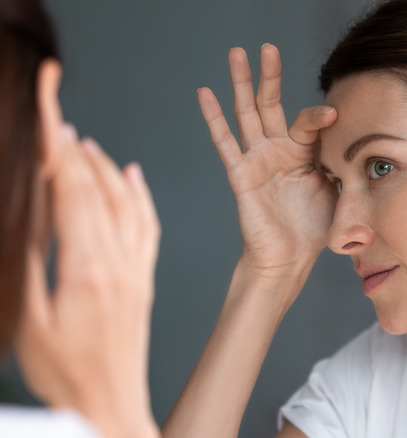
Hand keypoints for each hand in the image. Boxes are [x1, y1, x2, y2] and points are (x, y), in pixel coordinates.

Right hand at [14, 124, 159, 437]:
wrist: (111, 405)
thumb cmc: (66, 374)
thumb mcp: (31, 320)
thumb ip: (31, 264)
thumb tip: (30, 216)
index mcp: (85, 268)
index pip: (70, 192)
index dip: (58, 149)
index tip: (49, 114)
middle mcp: (118, 262)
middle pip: (97, 190)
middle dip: (75, 149)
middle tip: (59, 117)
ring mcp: (136, 270)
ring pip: (125, 204)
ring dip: (105, 168)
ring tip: (85, 143)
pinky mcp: (144, 280)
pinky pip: (149, 227)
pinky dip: (141, 196)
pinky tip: (134, 177)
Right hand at [197, 45, 337, 278]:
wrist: (290, 258)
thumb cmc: (314, 228)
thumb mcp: (339, 191)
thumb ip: (345, 166)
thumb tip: (367, 148)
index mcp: (304, 153)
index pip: (309, 122)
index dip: (320, 117)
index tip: (336, 113)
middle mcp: (279, 150)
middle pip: (272, 104)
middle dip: (270, 75)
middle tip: (268, 47)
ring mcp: (258, 159)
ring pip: (247, 113)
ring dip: (241, 83)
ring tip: (236, 53)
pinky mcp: (241, 174)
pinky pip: (225, 142)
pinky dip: (214, 118)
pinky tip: (205, 93)